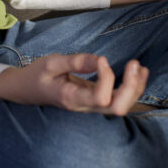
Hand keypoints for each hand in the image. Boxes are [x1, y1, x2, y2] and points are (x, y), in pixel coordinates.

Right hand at [0, 54, 147, 114]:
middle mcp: (85, 107)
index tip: (101, 59)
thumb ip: (75, 62)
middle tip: (134, 63)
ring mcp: (92, 107)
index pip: (101, 97)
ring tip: (139, 66)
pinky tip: (139, 73)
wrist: (28, 90)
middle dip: (131, 87)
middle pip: (117, 108)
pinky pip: (119, 100)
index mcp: (72, 98)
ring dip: (135, 87)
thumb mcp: (51, 63)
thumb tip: (99, 60)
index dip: (107, 77)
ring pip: (122, 106)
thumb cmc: (38, 76)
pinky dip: (133, 88)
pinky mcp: (96, 102)